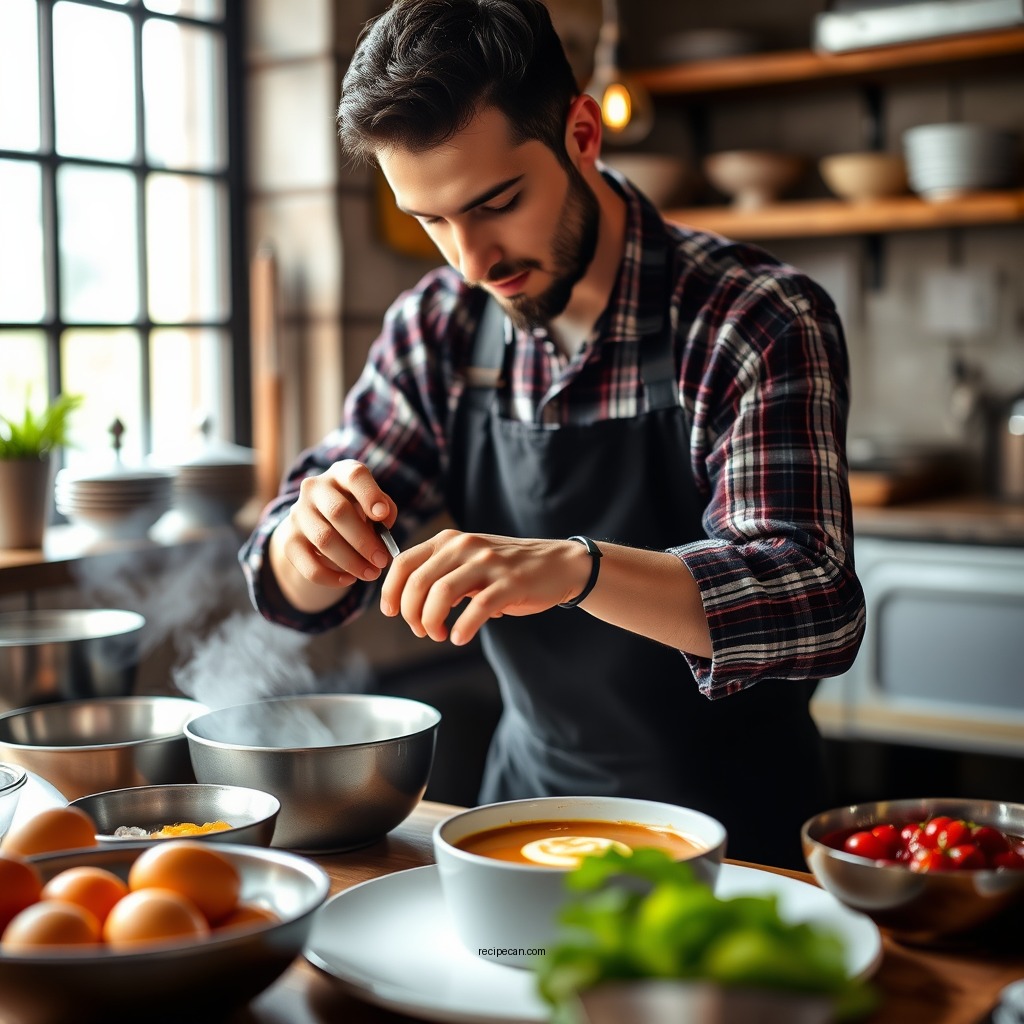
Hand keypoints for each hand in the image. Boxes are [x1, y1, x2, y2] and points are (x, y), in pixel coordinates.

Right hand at [273, 459, 396, 590]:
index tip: (382, 516)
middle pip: (338, 512)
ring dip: (351, 561)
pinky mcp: (289, 541)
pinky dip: (331, 577)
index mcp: (341, 474)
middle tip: (383, 561)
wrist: (320, 523)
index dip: (369, 494)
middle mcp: (315, 488)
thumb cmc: (358, 511)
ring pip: (324, 539)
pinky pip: (309, 564)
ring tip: (372, 574)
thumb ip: (384, 509)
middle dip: (364, 540)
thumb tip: (384, 522)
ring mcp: (298, 513)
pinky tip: (349, 580)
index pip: (354, 476)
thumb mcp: (373, 504)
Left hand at [379, 530, 589, 644]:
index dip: (390, 591)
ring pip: (442, 593)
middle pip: (418, 582)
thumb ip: (440, 572)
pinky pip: (477, 607)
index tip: (392, 613)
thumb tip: (405, 600)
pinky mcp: (509, 583)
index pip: (404, 563)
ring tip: (439, 635)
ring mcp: (488, 563)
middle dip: (412, 614)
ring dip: (432, 622)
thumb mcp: (469, 560)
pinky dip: (463, 628)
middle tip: (422, 631)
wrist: (558, 564)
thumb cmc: (508, 569)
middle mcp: (465, 546)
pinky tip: (460, 637)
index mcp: (450, 541)